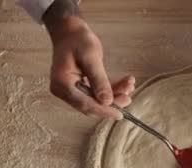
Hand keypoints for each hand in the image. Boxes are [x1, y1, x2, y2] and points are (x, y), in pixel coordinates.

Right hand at [44, 2, 133, 118]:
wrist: (70, 31)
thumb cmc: (78, 40)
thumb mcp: (90, 57)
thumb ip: (98, 79)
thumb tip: (107, 101)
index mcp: (62, 85)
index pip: (84, 104)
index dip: (103, 110)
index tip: (120, 113)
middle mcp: (63, 91)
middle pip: (90, 105)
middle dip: (111, 103)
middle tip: (128, 97)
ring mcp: (70, 90)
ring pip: (95, 100)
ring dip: (113, 95)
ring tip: (129, 86)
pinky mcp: (78, 87)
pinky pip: (96, 93)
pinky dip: (110, 90)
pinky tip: (124, 84)